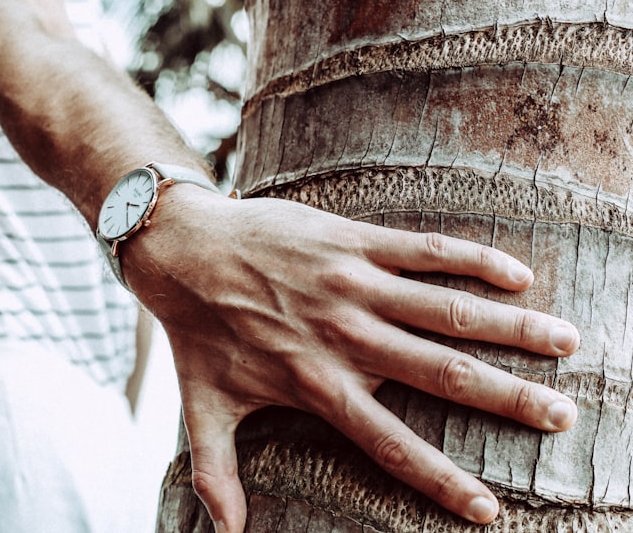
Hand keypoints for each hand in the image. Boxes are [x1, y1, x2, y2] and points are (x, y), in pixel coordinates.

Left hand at [123, 185, 579, 531]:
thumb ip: (215, 470)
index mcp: (315, 383)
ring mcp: (351, 284)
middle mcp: (343, 337)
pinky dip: (474, 260)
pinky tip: (518, 273)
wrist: (181, 249)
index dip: (439, 479)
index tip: (487, 511)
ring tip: (565, 344)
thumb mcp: (203, 406)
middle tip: (560, 417)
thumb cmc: (197, 330)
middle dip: (507, 399)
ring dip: (511, 328)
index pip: (388, 443)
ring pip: (446, 309)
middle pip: (440, 374)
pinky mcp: (351, 241)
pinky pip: (423, 250)